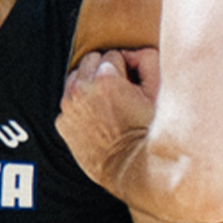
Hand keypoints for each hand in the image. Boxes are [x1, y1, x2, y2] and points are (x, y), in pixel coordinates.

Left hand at [56, 49, 159, 204]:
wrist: (133, 169)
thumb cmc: (150, 132)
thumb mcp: (159, 90)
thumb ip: (147, 59)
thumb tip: (131, 53)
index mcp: (104, 78)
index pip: (113, 55)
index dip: (127, 71)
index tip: (133, 87)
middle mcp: (81, 90)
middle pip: (90, 62)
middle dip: (104, 73)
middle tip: (120, 94)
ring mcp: (68, 108)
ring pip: (75, 79)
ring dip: (89, 86)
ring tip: (108, 105)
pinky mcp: (62, 124)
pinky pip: (69, 104)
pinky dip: (80, 107)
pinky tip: (96, 119)